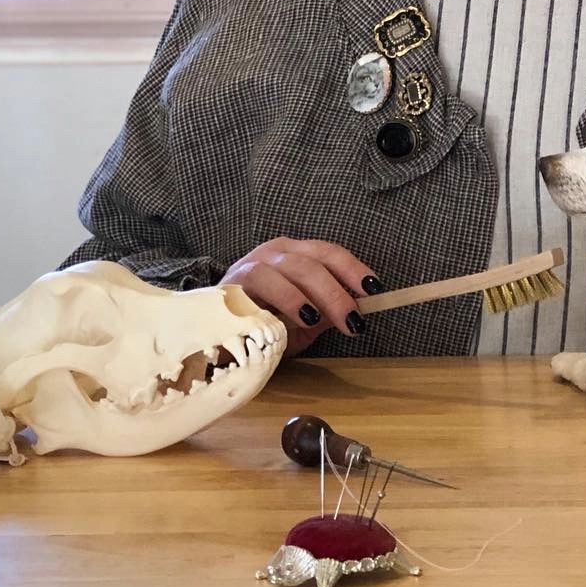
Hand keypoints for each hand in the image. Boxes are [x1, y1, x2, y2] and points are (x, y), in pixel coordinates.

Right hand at [221, 239, 381, 355]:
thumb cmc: (259, 325)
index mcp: (295, 254)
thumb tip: (357, 313)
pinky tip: (301, 317)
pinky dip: (287, 297)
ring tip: (331, 320)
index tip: (375, 289)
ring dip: (317, 294)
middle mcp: (276, 251)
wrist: (210, 335)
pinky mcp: (234, 279)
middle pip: (315, 261)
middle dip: (339, 290)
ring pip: (294, 268)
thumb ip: (325, 314)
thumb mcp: (300, 321)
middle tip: (355, 320)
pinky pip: (265, 281)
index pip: (329, 253)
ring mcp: (254, 262)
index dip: (353, 269)